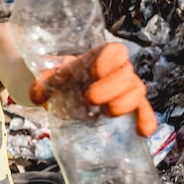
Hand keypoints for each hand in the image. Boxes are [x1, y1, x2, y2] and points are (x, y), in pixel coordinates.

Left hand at [29, 42, 156, 136]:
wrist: (68, 94)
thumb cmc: (64, 81)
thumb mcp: (51, 80)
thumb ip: (42, 84)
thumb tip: (37, 97)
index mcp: (100, 58)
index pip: (114, 51)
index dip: (108, 61)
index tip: (95, 72)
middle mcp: (118, 72)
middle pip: (126, 73)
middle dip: (110, 87)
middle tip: (89, 99)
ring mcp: (127, 90)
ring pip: (136, 91)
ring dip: (125, 103)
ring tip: (107, 113)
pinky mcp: (132, 109)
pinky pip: (145, 111)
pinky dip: (146, 120)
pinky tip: (142, 131)